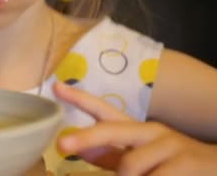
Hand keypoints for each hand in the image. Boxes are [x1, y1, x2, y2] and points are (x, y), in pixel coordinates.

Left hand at [53, 82, 216, 174]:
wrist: (216, 168)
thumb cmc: (171, 164)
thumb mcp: (139, 158)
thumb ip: (109, 154)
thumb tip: (76, 147)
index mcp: (135, 129)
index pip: (103, 109)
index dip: (79, 98)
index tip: (55, 87)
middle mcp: (149, 130)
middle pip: (110, 130)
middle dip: (85, 138)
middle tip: (62, 146)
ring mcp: (168, 145)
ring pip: (128, 164)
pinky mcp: (186, 162)